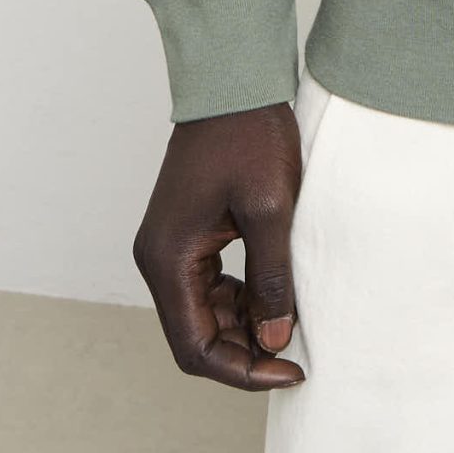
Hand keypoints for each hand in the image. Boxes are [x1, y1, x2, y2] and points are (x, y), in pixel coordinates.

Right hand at [131, 103, 307, 389]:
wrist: (235, 81)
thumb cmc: (251, 136)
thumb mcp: (272, 209)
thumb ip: (271, 280)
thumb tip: (274, 341)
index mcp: (168, 259)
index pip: (195, 347)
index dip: (242, 371)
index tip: (290, 370)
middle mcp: (158, 259)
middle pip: (195, 336)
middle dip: (244, 353)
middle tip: (295, 355)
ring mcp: (169, 246)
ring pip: (202, 313)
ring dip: (243, 327)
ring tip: (290, 325)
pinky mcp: (186, 234)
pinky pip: (208, 286)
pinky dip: (240, 300)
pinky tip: (274, 295)